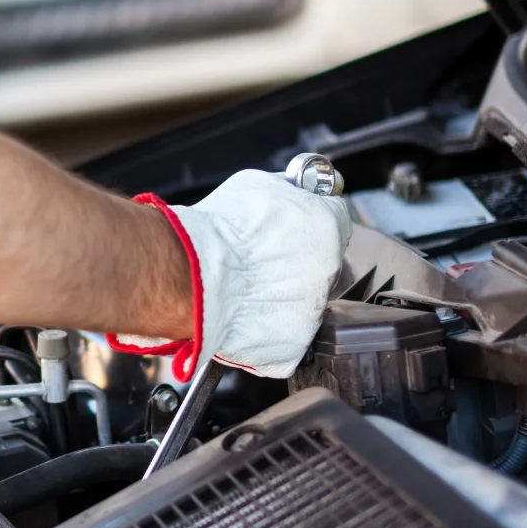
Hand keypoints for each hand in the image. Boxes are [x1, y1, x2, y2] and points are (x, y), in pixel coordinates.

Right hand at [113, 170, 351, 379]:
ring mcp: (313, 310)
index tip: (294, 225)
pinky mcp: (294, 344)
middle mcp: (328, 270)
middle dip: (299, 258)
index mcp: (326, 225)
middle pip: (323, 262)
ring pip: (305, 300)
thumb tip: (301, 191)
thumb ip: (291, 191)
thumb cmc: (219, 230)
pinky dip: (269, 325)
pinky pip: (286, 333)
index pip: (335, 218)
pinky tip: (246, 311)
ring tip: (249, 285)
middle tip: (263, 257)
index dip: (311, 220)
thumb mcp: (259, 184)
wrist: (191, 275)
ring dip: (284, 293)